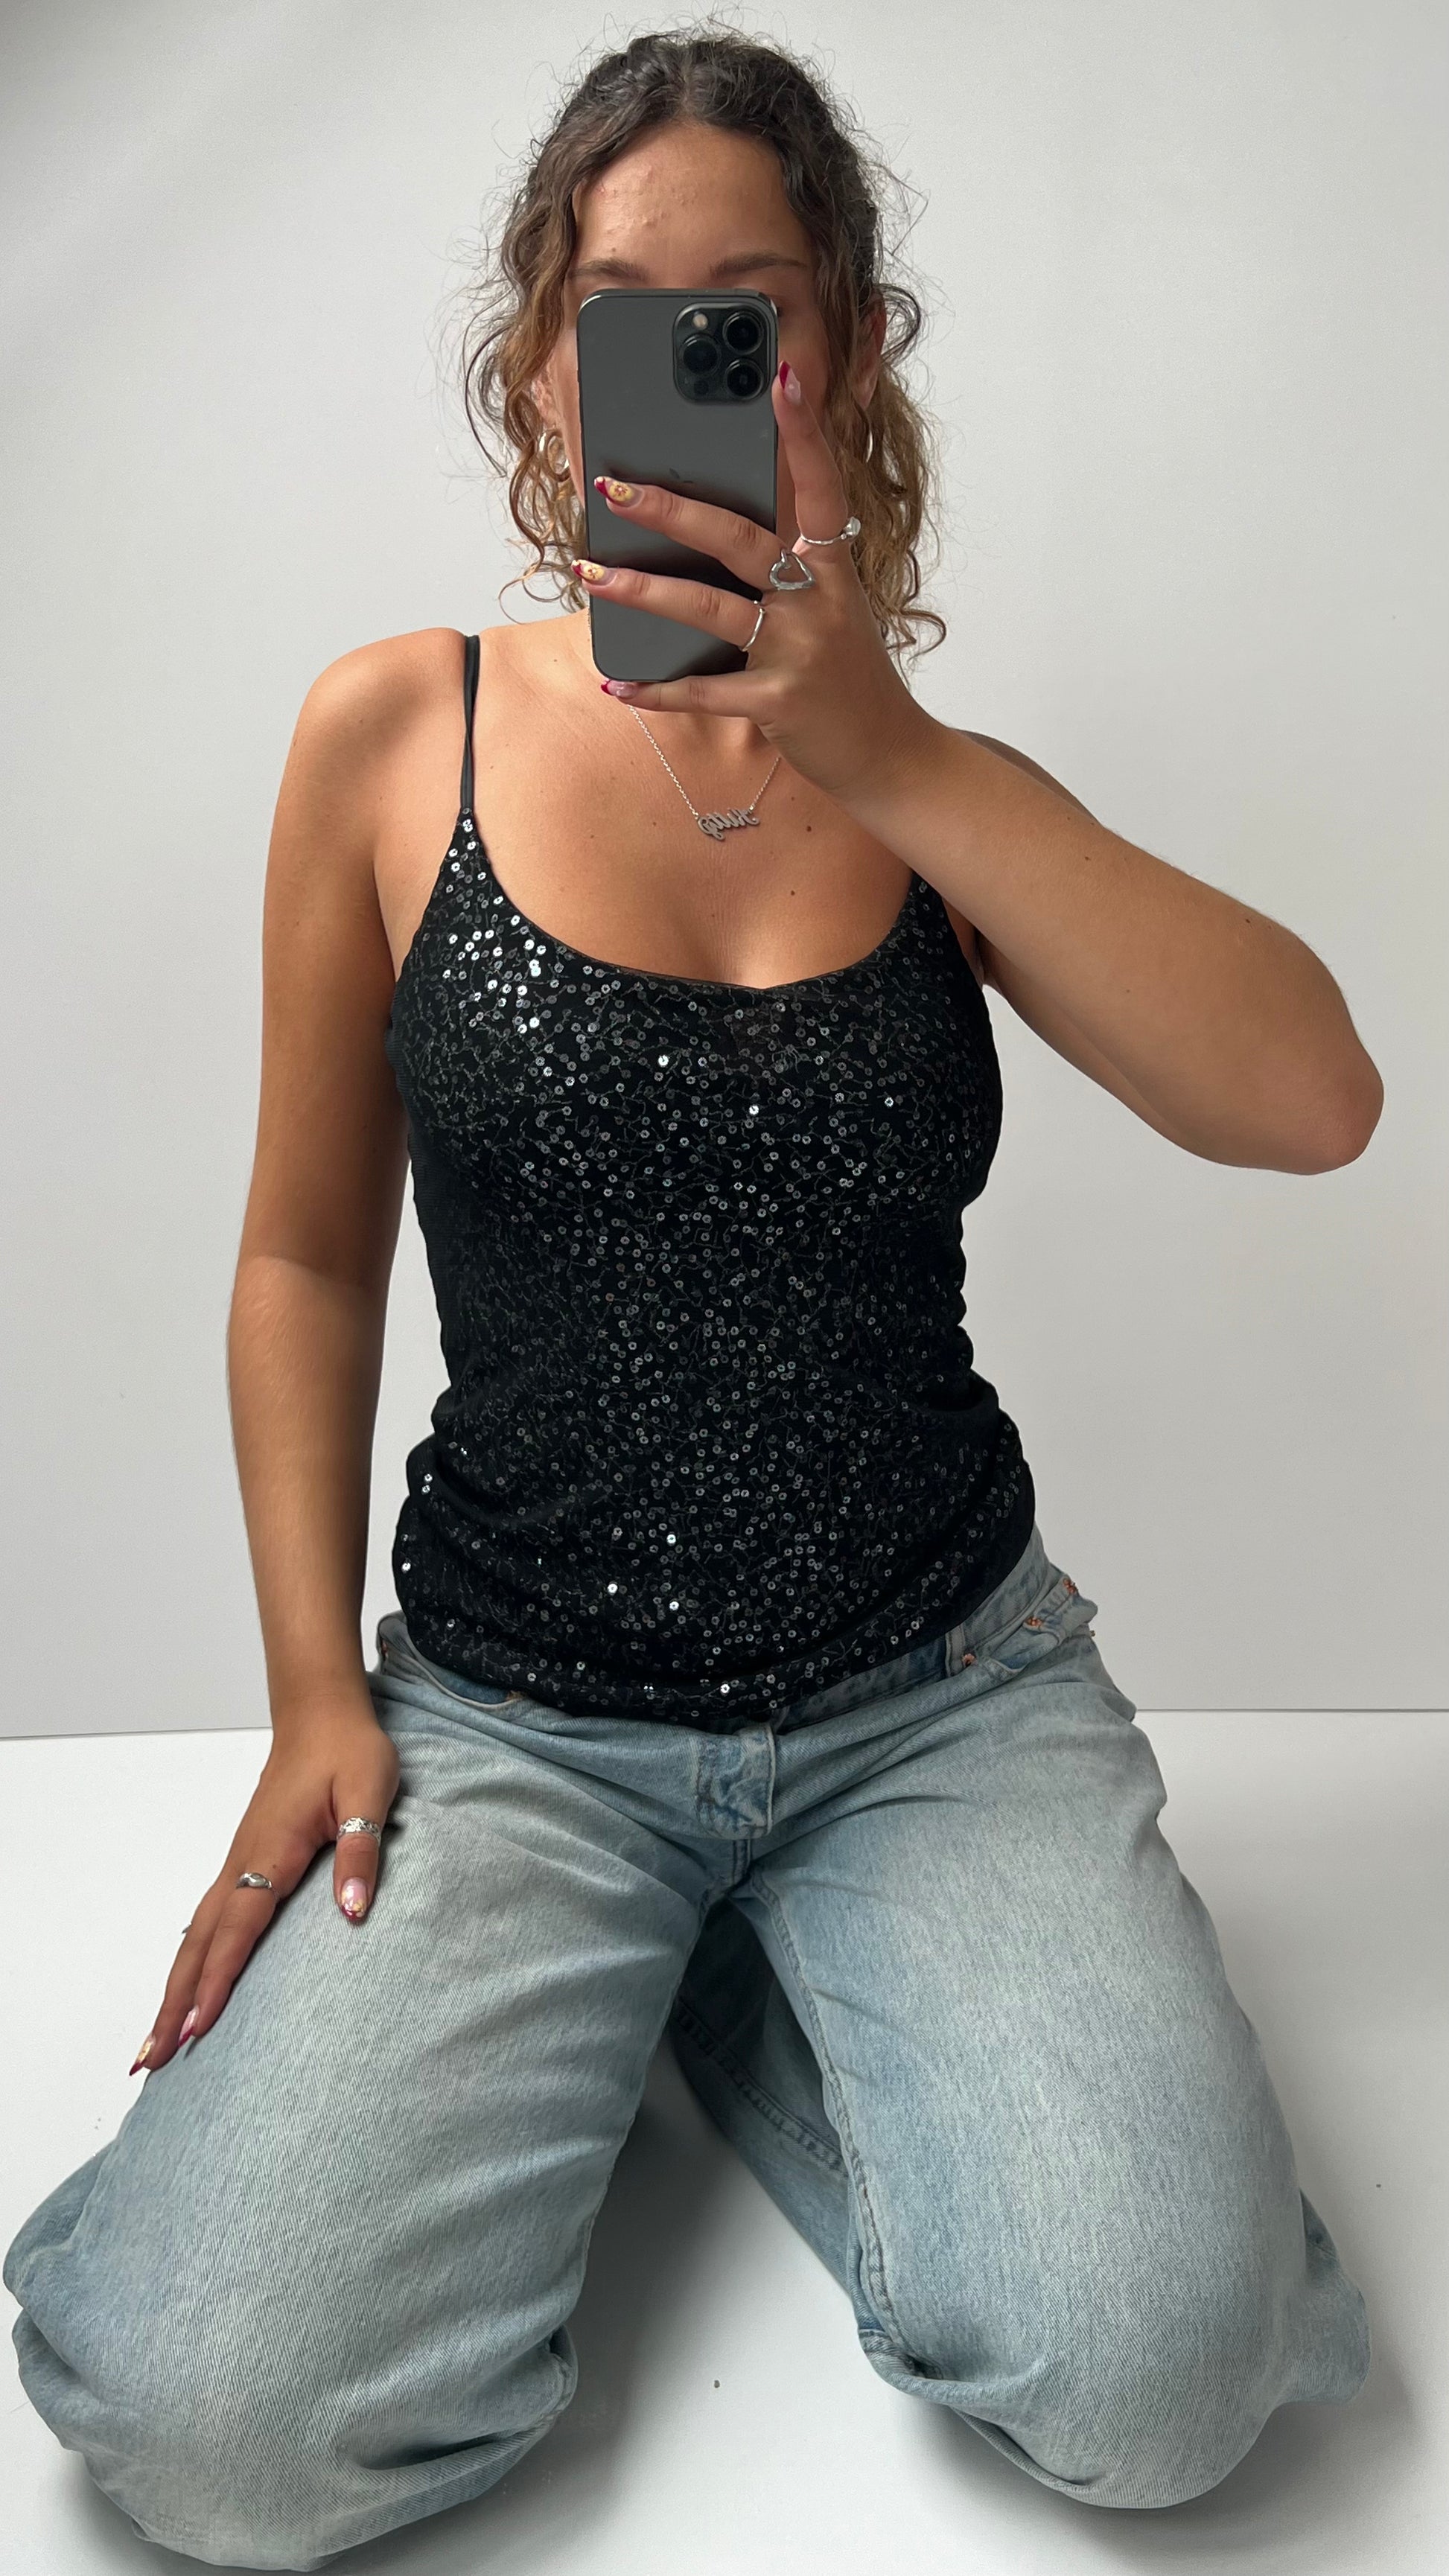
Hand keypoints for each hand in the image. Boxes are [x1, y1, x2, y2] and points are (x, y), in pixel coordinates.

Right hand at [128, 1700, 399, 2074]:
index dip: (218, 1981)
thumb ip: (361, 1852)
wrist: (322, 1714)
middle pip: (199, 1944)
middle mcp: (244, 1861)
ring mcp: (239, 1860)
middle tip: (151, 2060)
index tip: (199, 2029)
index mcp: (271, 1850)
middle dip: (175, 2003)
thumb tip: (353, 1913)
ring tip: (155, 2041)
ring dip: (175, 1987)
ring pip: (197, 1934)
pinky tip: (188, 1982)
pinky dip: (192, 1958)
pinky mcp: (245, 1859)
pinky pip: (210, 1919)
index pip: (239, 1928)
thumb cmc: (349, 1751)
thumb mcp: (369, 1793)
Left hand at [573, 358, 936, 808]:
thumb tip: (705, 537)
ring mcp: (798, 651)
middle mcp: (818, 600)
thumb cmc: (848, 673)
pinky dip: (657, 691)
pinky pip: (705, 691)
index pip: (822, 486)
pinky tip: (618, 685)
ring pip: (710, 608)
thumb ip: (784, 571)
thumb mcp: (831, 609)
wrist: (888, 751)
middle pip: (738, 539)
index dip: (804, 432)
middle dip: (671, 510)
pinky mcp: (778, 701)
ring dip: (644, 590)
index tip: (782, 375)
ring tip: (591, 575)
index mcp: (831, 568)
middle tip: (613, 488)